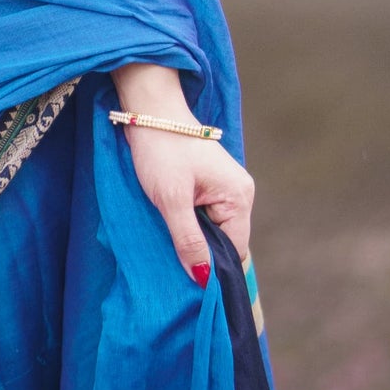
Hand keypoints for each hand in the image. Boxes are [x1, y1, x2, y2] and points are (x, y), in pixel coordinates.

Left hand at [123, 121, 253, 282]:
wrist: (149, 109)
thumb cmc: (161, 149)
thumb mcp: (171, 199)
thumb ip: (188, 239)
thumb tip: (203, 279)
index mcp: (239, 196)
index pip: (235, 250)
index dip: (213, 267)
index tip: (189, 280)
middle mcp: (240, 193)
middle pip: (226, 241)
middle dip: (202, 252)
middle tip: (175, 260)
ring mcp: (225, 187)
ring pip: (213, 230)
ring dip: (193, 237)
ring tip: (171, 240)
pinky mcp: (210, 184)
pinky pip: (205, 216)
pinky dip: (189, 223)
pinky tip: (172, 225)